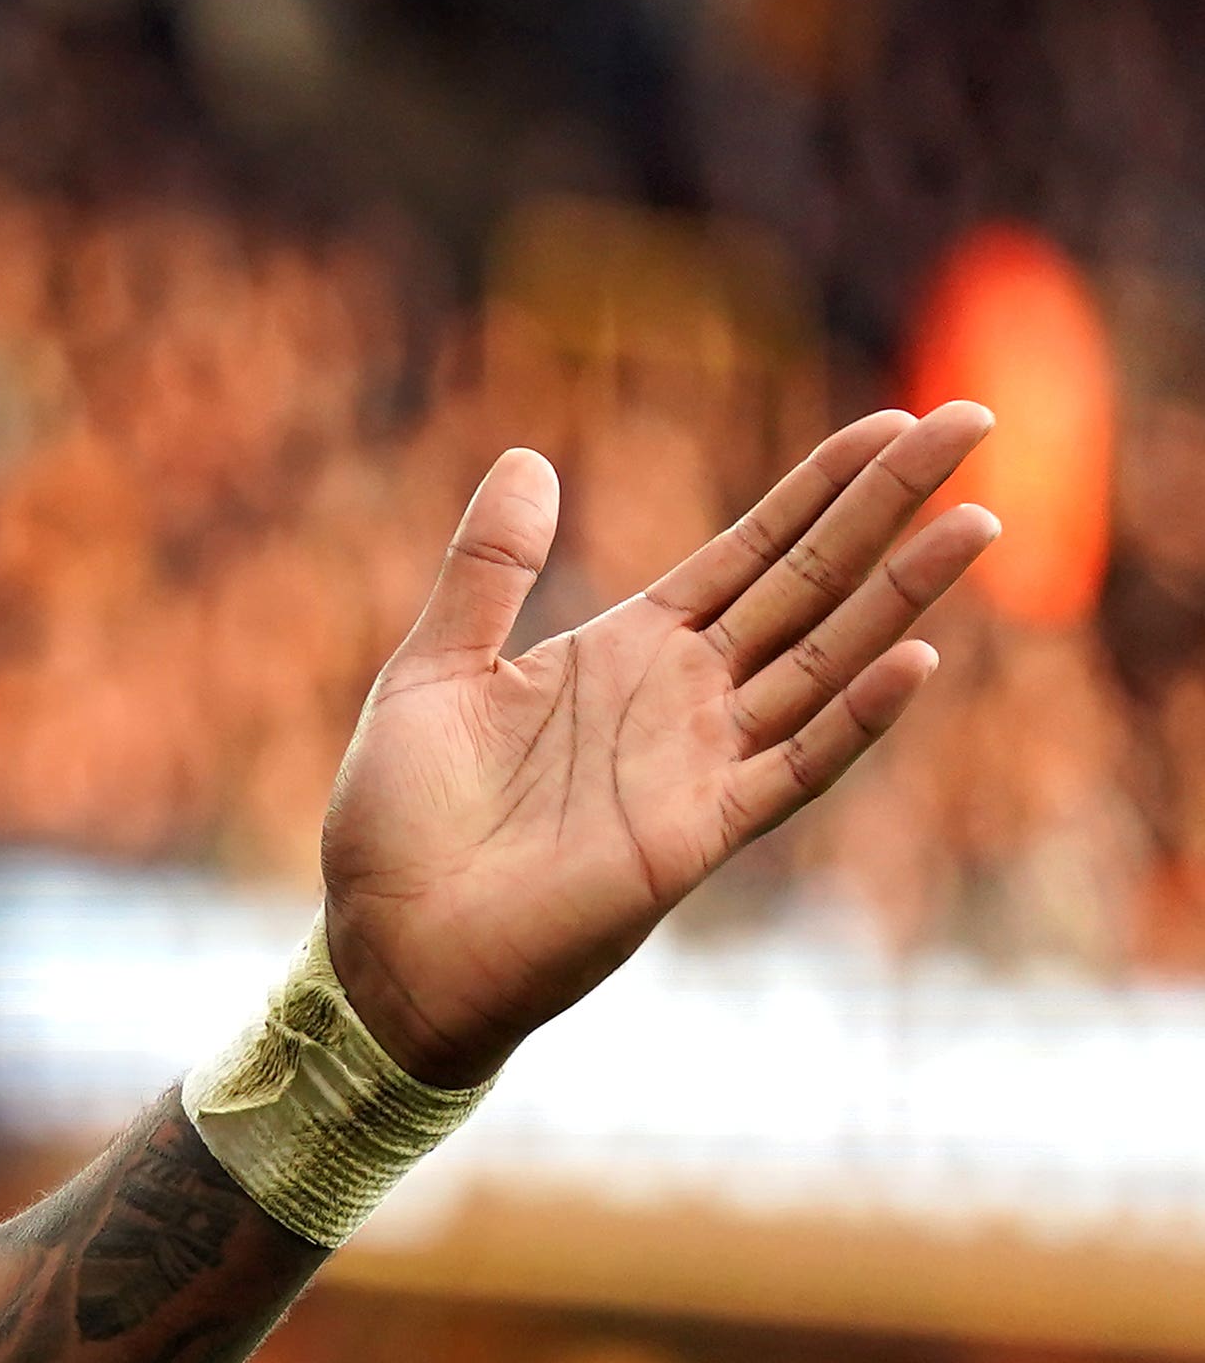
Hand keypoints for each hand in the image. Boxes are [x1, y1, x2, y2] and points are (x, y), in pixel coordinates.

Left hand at [316, 403, 996, 1084]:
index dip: (821, 488)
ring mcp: (700, 765)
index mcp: (627, 650)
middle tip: (971, 421)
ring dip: (902, 596)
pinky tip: (912, 661)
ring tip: (975, 523)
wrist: (386, 943)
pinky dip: (853, 719)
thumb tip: (527, 456)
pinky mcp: (696, 836)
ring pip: (826, 663)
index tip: (893, 419)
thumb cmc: (399, 819)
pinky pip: (794, 770)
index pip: (751, 552)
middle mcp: (683, 698)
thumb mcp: (434, 669)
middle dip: (889, 506)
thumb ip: (487, 570)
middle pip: (810, 584)